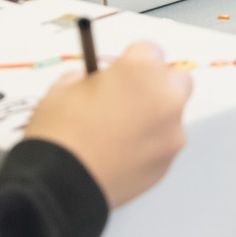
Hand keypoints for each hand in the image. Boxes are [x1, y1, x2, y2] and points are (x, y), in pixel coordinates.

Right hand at [25, 40, 191, 208]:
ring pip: (171, 116)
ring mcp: (170, 135)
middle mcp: (165, 99)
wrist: (60, 186)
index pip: (149, 50)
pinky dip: (148, 146)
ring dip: (153, 118)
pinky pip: (162, 146)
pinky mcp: (166, 165)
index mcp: (140, 71)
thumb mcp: (64, 87)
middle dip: (156, 85)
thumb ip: (91, 77)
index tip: (117, 73)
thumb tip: (98, 82)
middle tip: (127, 98)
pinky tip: (120, 156)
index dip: (130, 61)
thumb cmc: (60, 132)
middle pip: (175, 80)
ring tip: (118, 135)